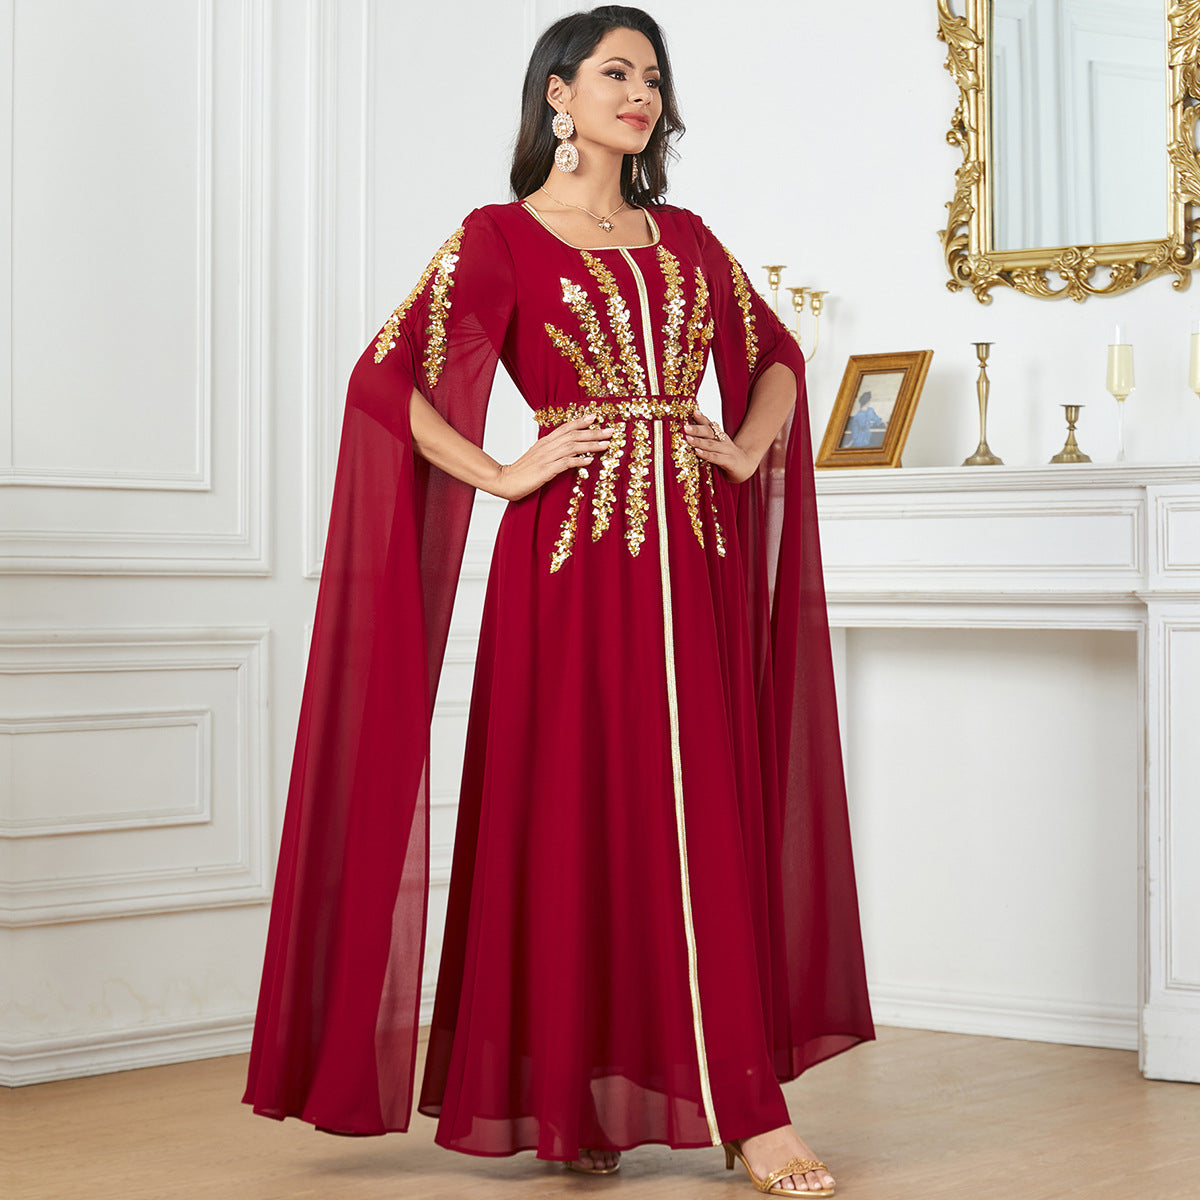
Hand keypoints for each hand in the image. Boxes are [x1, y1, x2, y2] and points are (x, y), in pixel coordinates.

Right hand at [492, 414, 613, 501]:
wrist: (504, 480)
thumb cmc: (521, 471)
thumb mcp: (537, 456)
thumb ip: (551, 451)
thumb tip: (567, 450)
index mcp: (545, 442)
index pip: (565, 427)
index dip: (580, 421)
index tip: (595, 417)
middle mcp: (547, 447)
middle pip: (573, 435)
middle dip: (593, 432)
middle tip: (610, 431)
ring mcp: (546, 458)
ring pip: (572, 447)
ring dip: (591, 445)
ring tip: (606, 444)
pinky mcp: (546, 471)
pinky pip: (565, 463)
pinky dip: (579, 461)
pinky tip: (589, 460)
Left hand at [684, 408, 755, 481]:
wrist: (746, 467)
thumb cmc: (727, 458)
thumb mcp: (716, 448)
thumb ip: (706, 441)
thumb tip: (688, 437)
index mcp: (719, 436)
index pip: (710, 425)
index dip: (702, 418)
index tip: (694, 411)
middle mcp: (723, 441)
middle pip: (710, 433)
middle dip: (697, 429)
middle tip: (685, 427)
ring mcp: (727, 451)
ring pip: (711, 444)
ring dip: (699, 441)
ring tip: (688, 438)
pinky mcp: (729, 462)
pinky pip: (716, 457)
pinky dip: (706, 454)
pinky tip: (697, 452)